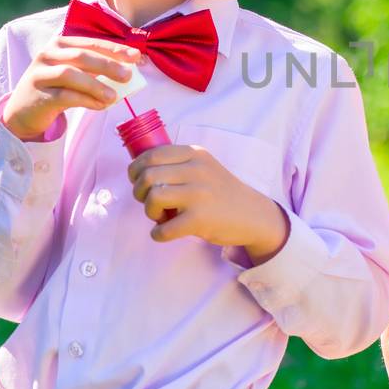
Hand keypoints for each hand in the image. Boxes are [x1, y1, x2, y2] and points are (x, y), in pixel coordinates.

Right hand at [1, 36, 143, 141]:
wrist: (24, 110)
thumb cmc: (57, 87)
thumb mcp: (75, 73)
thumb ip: (96, 69)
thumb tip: (129, 71)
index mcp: (60, 43)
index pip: (91, 42)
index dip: (114, 49)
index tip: (136, 56)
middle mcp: (48, 54)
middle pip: (81, 55)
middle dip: (107, 64)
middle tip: (127, 76)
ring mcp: (40, 73)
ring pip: (71, 74)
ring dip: (96, 85)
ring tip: (114, 97)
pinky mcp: (38, 95)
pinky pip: (65, 96)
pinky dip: (86, 101)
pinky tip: (101, 106)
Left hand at [128, 143, 289, 256]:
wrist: (253, 215)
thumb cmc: (220, 192)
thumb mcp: (203, 167)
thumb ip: (177, 164)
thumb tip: (138, 170)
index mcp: (195, 154)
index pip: (152, 155)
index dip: (136, 170)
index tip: (138, 181)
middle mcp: (197, 170)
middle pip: (147, 177)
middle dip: (139, 192)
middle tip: (151, 202)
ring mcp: (199, 194)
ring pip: (153, 198)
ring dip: (149, 212)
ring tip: (161, 217)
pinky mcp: (200, 219)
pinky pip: (163, 229)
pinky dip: (158, 234)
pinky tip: (166, 232)